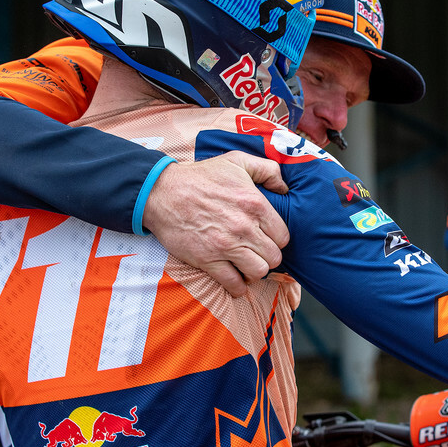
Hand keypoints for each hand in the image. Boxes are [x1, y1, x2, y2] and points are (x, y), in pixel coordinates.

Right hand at [142, 152, 289, 296]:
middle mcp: (244, 228)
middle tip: (257, 252)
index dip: (276, 239)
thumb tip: (285, 188)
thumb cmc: (201, 176)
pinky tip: (236, 279)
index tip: (267, 237)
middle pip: (274, 257)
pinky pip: (234, 284)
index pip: (283, 236)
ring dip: (254, 271)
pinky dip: (237, 286)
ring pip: (258, 272)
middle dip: (268, 256)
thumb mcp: (237, 160)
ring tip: (247, 264)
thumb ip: (268, 170)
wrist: (162, 192)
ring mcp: (226, 246)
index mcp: (255, 204)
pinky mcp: (208, 260)